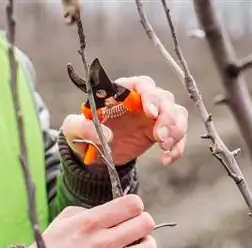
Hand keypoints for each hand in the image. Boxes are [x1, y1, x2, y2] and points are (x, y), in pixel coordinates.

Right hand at [17, 194, 159, 247]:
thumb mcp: (67, 218)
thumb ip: (94, 210)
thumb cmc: (52, 244)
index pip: (133, 204)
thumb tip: (118, 211)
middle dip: (143, 223)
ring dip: (148, 246)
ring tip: (138, 246)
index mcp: (90, 221)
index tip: (128, 211)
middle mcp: (101, 242)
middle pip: (146, 224)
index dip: (135, 205)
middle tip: (134, 228)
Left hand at [61, 76, 187, 166]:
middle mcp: (141, 100)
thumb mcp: (73, 129)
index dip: (149, 95)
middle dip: (167, 117)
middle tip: (160, 137)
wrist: (93, 153)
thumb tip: (107, 134)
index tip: (150, 113)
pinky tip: (166, 160)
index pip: (142, 84)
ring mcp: (153, 116)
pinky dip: (177, 148)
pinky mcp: (160, 132)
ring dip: (176, 131)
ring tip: (164, 148)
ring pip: (177, 114)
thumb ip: (83, 127)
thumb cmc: (82, 134)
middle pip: (164, 98)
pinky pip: (178, 136)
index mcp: (121, 91)